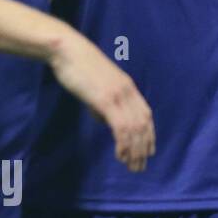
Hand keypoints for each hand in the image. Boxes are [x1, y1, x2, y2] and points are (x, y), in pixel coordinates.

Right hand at [48, 33, 153, 171]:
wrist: (68, 51)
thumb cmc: (76, 66)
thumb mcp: (95, 85)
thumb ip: (102, 103)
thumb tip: (104, 120)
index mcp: (128, 87)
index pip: (146, 115)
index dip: (149, 135)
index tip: (148, 151)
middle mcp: (128, 92)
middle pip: (143, 125)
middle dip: (143, 149)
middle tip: (139, 167)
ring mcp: (118, 96)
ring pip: (134, 129)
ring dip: (134, 151)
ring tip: (131, 166)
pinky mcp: (106, 101)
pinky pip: (121, 127)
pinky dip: (123, 144)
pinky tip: (120, 155)